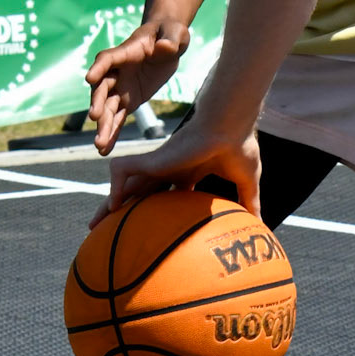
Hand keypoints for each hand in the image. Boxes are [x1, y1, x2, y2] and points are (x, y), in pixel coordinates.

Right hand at [86, 16, 189, 153]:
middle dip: (98, 102)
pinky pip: (118, 118)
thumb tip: (166, 47)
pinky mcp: (129, 100)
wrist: (168, 42)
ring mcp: (121, 87)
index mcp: (126, 51)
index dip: (99, 67)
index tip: (89, 78)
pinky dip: (112, 133)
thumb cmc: (170, 32)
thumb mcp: (175, 33)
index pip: (108, 58)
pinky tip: (104, 150)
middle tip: (95, 117)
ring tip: (99, 145)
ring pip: (108, 108)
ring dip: (103, 125)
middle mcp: (117, 71)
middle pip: (103, 87)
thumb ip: (170, 40)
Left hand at [89, 112, 261, 227]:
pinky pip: (124, 172)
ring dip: (108, 204)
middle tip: (110, 230)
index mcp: (188, 173)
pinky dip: (115, 187)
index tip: (149, 227)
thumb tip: (261, 224)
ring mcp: (159, 164)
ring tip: (93, 225)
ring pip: (125, 185)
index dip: (156, 210)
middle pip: (141, 194)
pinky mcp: (153, 159)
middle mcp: (169, 170)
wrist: (230, 126)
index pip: (166, 194)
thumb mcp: (246, 182)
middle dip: (125, 211)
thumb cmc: (239, 147)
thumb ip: (249, 202)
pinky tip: (113, 205)